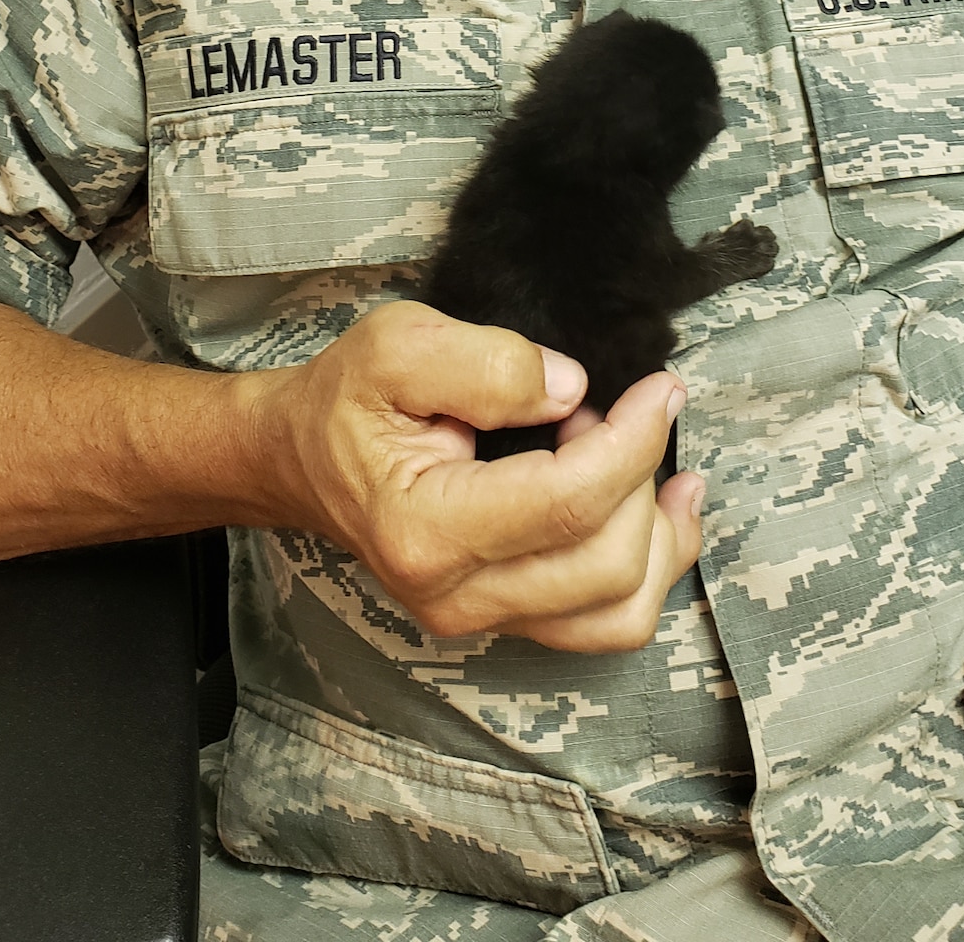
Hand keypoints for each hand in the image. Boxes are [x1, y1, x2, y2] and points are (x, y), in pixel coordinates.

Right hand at [246, 300, 702, 650]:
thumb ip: (489, 363)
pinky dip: (651, 565)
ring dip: (660, 532)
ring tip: (650, 459)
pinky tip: (659, 507)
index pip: (568, 503)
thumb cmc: (347, 401)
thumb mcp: (398, 343)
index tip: (661, 389)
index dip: (634, 442)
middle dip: (640, 475)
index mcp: (426, 530)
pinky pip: (608, 621)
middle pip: (609, 562)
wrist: (302, 459)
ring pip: (622, 610)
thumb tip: (571, 391)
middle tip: (619, 409)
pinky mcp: (506, 618)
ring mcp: (482, 619)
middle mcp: (457, 596)